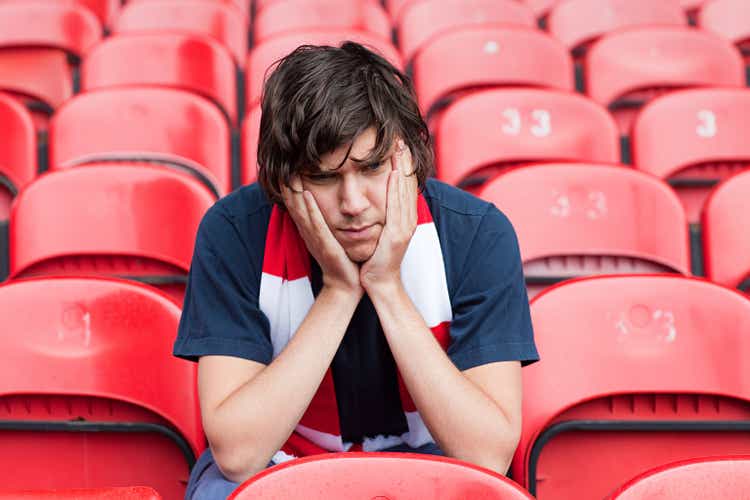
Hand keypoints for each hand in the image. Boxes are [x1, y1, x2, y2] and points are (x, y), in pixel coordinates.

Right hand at [281, 176, 362, 296]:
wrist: (347, 285)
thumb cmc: (342, 260)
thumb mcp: (330, 238)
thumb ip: (325, 223)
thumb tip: (323, 207)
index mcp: (309, 230)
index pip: (295, 205)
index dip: (289, 188)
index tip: (286, 169)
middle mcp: (308, 233)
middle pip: (293, 205)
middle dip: (287, 186)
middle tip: (281, 165)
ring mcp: (314, 239)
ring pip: (300, 211)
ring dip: (294, 192)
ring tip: (289, 173)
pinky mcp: (324, 245)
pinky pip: (316, 223)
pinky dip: (310, 208)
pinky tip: (306, 194)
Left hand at [360, 140, 417, 292]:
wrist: (379, 283)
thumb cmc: (375, 259)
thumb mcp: (380, 233)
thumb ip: (380, 216)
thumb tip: (374, 200)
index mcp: (403, 218)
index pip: (405, 186)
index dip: (404, 165)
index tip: (399, 145)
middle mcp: (407, 220)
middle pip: (409, 184)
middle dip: (406, 161)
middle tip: (401, 138)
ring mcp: (405, 227)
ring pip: (405, 191)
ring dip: (403, 168)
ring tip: (400, 148)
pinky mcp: (398, 235)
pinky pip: (398, 207)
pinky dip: (397, 189)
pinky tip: (395, 174)